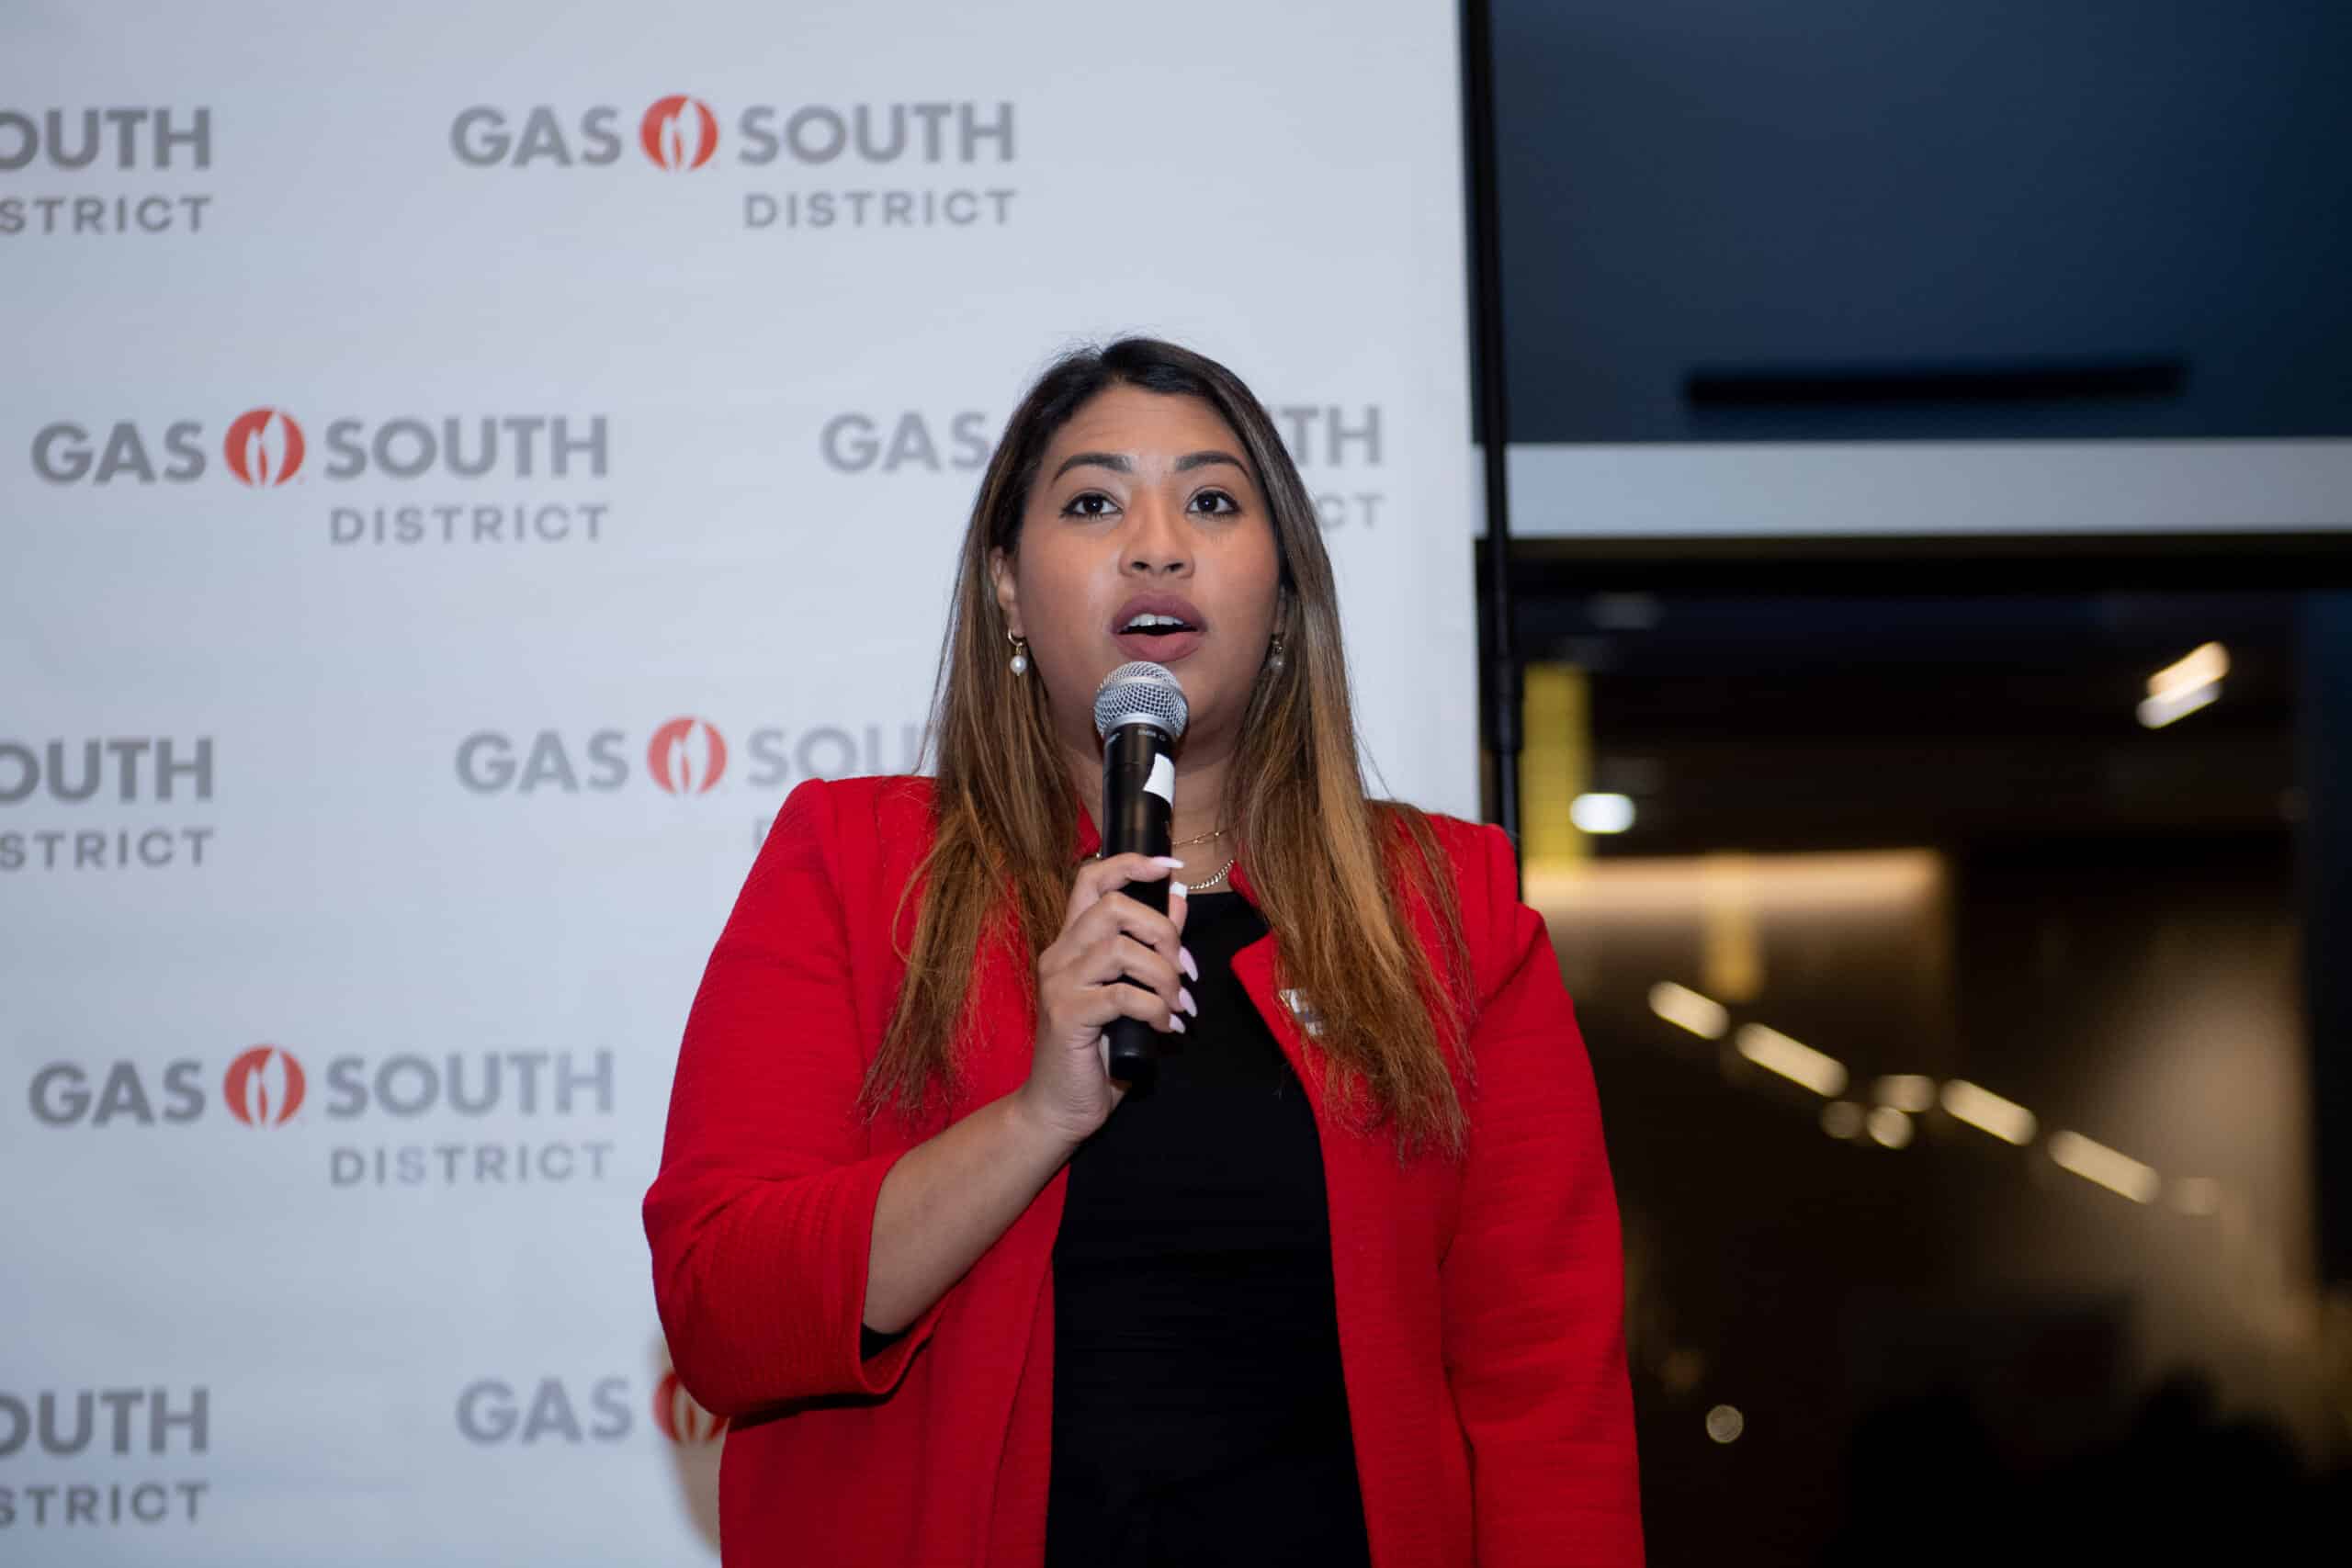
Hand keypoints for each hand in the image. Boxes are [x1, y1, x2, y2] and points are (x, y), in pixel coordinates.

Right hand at [1013, 853, 1196, 1147]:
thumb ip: (1152, 946)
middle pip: (1114, 906)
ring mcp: (1059, 985)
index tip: (1170, 866)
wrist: (1059, 1108)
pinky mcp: (1067, 1017)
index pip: (1091, 879)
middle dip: (1163, 931)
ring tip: (1178, 1004)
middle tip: (1184, 969)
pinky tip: (1167, 1027)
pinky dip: (1156, 1008)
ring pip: (1122, 949)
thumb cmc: (1097, 1052)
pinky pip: (1123, 995)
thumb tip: (1179, 899)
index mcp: (1072, 943)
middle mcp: (1059, 955)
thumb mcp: (1131, 991)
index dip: (1131, 863)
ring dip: (1164, 975)